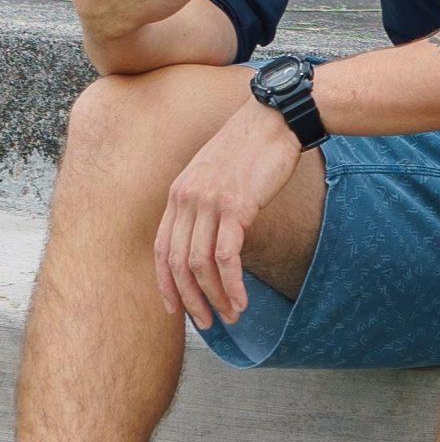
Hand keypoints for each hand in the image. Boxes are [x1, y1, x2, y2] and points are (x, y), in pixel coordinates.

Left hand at [155, 98, 302, 328]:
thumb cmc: (254, 146)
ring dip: (215, 296)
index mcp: (178, 194)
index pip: (161, 249)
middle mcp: (186, 200)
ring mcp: (209, 203)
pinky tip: (242, 300)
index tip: (177, 309)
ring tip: (230, 316)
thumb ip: (205, 201)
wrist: (277, 119)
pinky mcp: (236, 207)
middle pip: (177, 263)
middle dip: (190, 299)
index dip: (166, 284)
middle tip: (206, 322)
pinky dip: (232, 284)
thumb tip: (210, 234)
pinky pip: (227, 257)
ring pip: (201, 265)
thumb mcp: (217, 172)